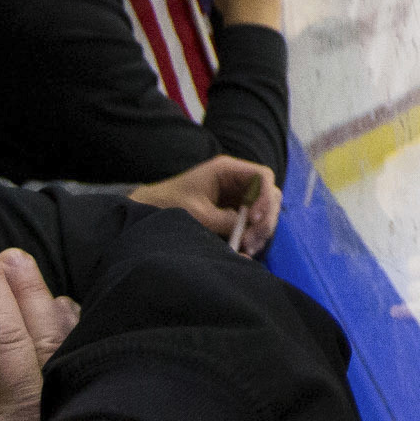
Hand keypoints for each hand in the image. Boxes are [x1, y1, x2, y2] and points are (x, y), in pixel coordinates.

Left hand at [130, 155, 280, 254]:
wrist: (151, 209)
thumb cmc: (170, 203)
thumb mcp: (197, 213)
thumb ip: (224, 220)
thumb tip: (247, 230)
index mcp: (228, 170)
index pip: (263, 176)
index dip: (266, 196)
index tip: (256, 219)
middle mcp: (237, 181)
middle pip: (269, 195)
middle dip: (265, 219)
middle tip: (251, 241)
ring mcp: (238, 196)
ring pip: (264, 212)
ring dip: (260, 231)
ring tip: (247, 250)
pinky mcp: (235, 212)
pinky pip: (253, 223)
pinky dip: (252, 236)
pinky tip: (244, 250)